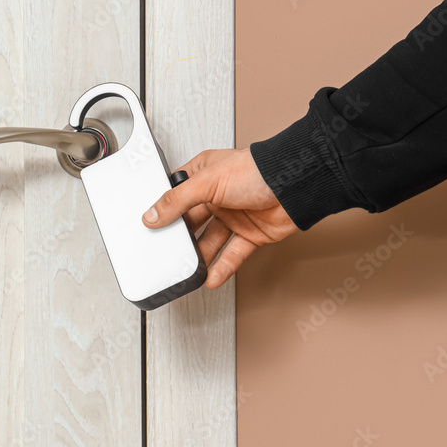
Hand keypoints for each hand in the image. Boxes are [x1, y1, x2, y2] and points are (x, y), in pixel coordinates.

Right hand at [142, 149, 297, 287]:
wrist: (295, 184)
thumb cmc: (256, 170)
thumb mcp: (206, 182)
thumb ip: (176, 200)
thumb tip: (152, 215)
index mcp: (204, 175)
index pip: (176, 194)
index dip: (164, 209)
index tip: (151, 225)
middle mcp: (217, 196)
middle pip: (192, 222)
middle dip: (181, 237)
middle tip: (168, 251)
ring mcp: (234, 216)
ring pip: (211, 241)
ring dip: (201, 256)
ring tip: (188, 269)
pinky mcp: (251, 234)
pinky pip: (232, 254)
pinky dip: (222, 267)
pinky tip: (211, 276)